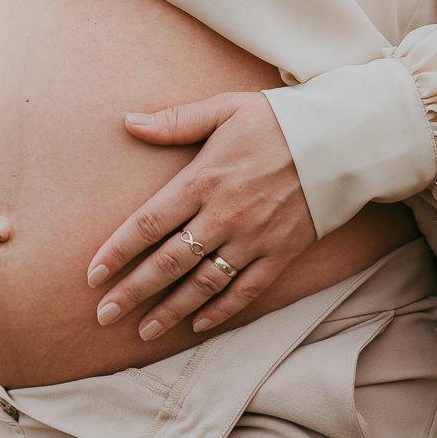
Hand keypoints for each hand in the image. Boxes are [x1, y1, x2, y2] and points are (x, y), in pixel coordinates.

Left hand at [86, 91, 315, 339]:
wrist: (343, 139)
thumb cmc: (277, 119)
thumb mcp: (224, 108)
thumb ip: (175, 121)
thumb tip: (128, 122)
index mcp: (203, 180)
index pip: (148, 223)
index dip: (117, 252)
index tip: (93, 275)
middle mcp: (224, 215)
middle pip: (168, 262)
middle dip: (133, 291)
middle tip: (104, 314)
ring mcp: (254, 239)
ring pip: (204, 283)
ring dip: (170, 310)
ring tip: (143, 330)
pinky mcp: (281, 253)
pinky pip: (246, 290)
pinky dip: (221, 310)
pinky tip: (197, 324)